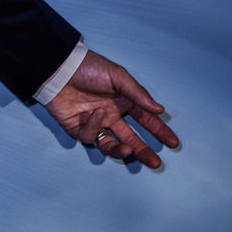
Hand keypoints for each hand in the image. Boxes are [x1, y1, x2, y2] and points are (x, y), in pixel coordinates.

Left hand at [45, 50, 180, 168]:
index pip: (145, 120)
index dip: (159, 131)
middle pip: (129, 138)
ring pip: (110, 145)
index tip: (172, 143)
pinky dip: (93, 127)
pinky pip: (89, 136)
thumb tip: (159, 109)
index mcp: (122, 102)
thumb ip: (138, 94)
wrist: (59, 68)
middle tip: (154, 163)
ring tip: (128, 150)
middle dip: (142, 151)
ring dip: (120, 151)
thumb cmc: (88, 68)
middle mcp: (110, 115)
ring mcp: (94, 123)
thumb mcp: (117, 76)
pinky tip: (93, 113)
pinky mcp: (76, 127)